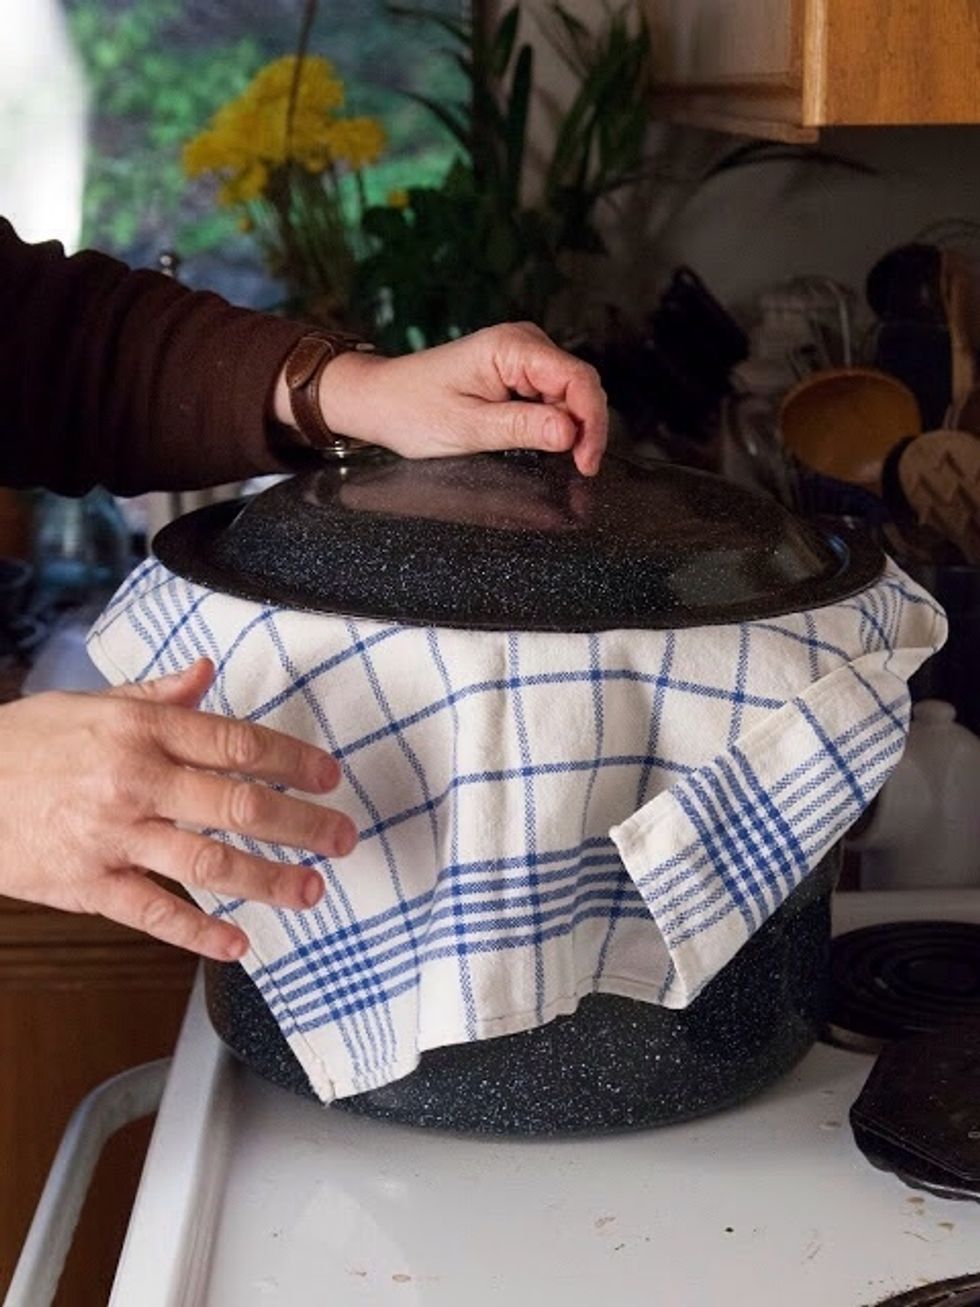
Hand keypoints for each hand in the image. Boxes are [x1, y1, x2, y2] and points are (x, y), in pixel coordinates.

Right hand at [0, 659, 355, 959]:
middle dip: (301, 824)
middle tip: (342, 839)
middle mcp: (134, 779)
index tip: (328, 777)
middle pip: (238, 803)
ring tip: (310, 891)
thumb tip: (205, 672)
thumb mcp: (90, 703)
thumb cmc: (25, 744)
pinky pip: (154, 913)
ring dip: (268, 880)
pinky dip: (199, 933)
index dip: (294, 761)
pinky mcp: (86, 884)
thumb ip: (156, 695)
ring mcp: (111, 835)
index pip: (238, 743)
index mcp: (141, 729)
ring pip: (206, 862)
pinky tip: (237, 944)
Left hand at [318, 321, 607, 475]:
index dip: (591, 422)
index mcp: (510, 347)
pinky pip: (552, 396)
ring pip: (570, 392)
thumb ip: (522, 428)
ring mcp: (522, 355)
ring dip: (572, 426)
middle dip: (586, 427)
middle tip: (579, 468)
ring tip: (562, 460)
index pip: (577, 378)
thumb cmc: (411, 410)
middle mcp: (522, 342)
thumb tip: (570, 432)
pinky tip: (545, 443)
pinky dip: (556, 422)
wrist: (379, 400)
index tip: (586, 462)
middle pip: (580, 383)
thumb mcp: (467, 428)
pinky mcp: (517, 372)